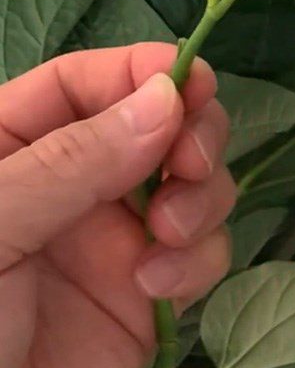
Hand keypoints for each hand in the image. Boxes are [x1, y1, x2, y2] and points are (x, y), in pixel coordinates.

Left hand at [0, 44, 235, 367]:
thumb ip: (72, 162)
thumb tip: (168, 98)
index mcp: (15, 149)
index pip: (89, 82)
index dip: (145, 72)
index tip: (195, 86)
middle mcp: (75, 186)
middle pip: (162, 126)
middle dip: (190, 138)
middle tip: (188, 168)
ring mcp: (117, 241)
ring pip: (195, 187)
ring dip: (200, 201)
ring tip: (164, 238)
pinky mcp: (151, 295)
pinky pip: (202, 253)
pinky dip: (197, 260)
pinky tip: (160, 286)